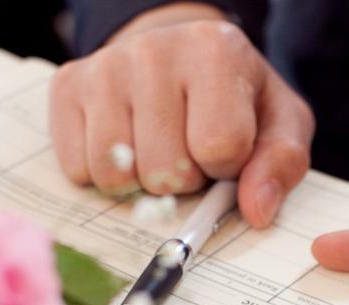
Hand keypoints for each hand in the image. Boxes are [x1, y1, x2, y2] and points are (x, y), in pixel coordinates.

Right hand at [49, 4, 314, 227]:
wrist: (178, 58)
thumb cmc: (235, 99)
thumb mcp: (278, 123)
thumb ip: (281, 165)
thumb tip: (257, 212)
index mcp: (214, 49)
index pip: (218, 147)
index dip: (225, 167)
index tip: (225, 150)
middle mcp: (153, 49)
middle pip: (164, 170)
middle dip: (182, 179)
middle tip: (188, 151)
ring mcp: (104, 67)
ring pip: (116, 176)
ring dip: (141, 181)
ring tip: (157, 148)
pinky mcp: (67, 86)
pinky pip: (79, 168)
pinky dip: (104, 174)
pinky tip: (125, 146)